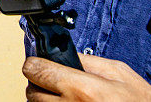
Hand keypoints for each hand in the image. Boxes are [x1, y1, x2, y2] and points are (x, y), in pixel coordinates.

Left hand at [23, 55, 150, 100]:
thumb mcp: (119, 73)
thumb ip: (86, 61)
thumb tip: (62, 53)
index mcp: (81, 89)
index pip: (34, 70)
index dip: (36, 63)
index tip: (41, 63)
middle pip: (32, 91)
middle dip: (40, 83)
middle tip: (56, 81)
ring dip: (45, 99)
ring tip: (66, 96)